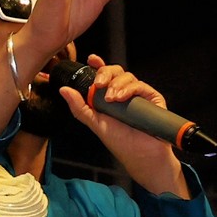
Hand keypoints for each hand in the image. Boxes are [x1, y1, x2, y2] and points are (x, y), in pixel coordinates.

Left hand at [59, 55, 190, 197]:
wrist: (142, 156)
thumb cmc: (121, 142)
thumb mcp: (96, 123)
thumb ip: (80, 107)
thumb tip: (64, 89)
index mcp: (110, 97)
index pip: (105, 75)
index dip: (98, 65)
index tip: (91, 59)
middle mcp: (125, 93)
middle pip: (116, 72)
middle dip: (105, 73)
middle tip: (99, 83)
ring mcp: (139, 95)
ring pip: (127, 76)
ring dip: (116, 84)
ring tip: (111, 98)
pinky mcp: (153, 98)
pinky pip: (140, 86)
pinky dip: (129, 89)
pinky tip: (121, 97)